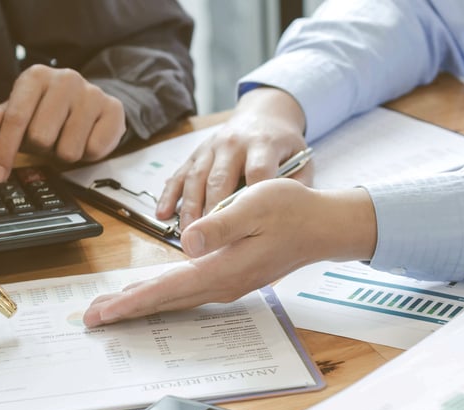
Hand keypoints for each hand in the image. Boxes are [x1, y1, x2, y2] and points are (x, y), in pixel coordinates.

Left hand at [0, 64, 125, 181]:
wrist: (86, 107)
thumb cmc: (43, 114)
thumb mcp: (13, 116)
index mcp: (36, 76)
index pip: (15, 118)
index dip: (4, 150)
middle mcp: (65, 79)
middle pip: (41, 138)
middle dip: (40, 149)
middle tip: (46, 141)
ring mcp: (92, 92)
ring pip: (69, 150)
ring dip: (64, 153)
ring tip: (65, 139)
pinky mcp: (114, 109)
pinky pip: (95, 150)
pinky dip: (87, 154)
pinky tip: (85, 139)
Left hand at [83, 179, 376, 326]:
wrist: (322, 226)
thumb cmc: (290, 211)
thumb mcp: (255, 206)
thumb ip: (220, 225)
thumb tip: (188, 243)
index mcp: (221, 270)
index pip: (165, 290)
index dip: (130, 302)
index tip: (102, 313)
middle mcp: (220, 285)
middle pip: (162, 302)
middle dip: (125, 310)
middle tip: (91, 319)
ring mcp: (225, 285)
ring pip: (172, 300)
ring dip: (140, 305)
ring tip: (110, 310)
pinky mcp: (228, 278)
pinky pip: (184, 294)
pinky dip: (159, 297)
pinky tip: (148, 294)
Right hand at [156, 87, 308, 229]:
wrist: (263, 115)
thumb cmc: (282, 145)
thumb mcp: (301, 159)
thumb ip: (298, 184)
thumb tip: (289, 214)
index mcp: (263, 144)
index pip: (257, 172)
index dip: (251, 200)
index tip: (245, 227)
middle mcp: (234, 144)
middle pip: (220, 179)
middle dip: (213, 211)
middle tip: (209, 239)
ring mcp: (211, 148)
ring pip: (196, 178)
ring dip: (190, 207)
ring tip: (187, 233)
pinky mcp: (196, 153)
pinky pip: (179, 175)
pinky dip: (169, 195)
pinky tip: (162, 214)